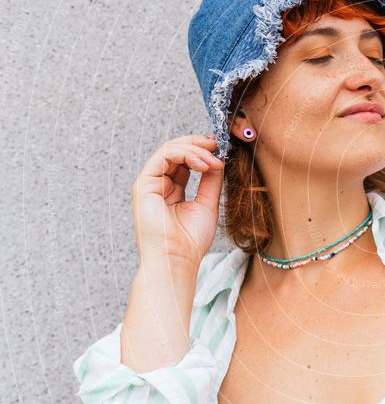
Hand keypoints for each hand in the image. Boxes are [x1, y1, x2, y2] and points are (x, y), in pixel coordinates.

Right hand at [131, 135, 223, 267]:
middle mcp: (158, 185)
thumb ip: (211, 181)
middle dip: (199, 144)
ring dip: (196, 150)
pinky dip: (186, 155)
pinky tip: (203, 165)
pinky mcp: (143, 184)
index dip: (203, 151)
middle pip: (176, 151)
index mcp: (171, 190)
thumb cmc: (190, 241)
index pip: (185, 161)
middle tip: (219, 144)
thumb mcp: (207, 204)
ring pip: (169, 150)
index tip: (222, 149)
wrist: (176, 259)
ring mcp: (149, 184)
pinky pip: (163, 156)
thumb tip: (218, 159)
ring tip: (214, 159)